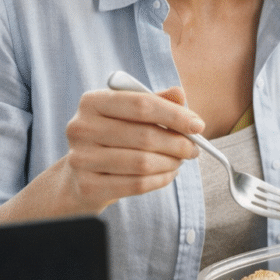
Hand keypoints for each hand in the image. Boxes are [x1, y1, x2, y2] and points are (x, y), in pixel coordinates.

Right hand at [56, 84, 203, 213]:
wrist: (82, 175)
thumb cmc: (115, 137)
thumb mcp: (132, 114)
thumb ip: (157, 101)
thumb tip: (179, 93)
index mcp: (92, 101)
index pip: (141, 104)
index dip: (175, 115)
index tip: (199, 125)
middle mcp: (81, 128)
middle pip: (145, 136)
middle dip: (178, 144)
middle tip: (194, 148)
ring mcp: (80, 158)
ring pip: (143, 163)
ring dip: (171, 163)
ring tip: (179, 160)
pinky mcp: (87, 186)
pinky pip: (137, 184)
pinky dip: (161, 180)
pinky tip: (168, 174)